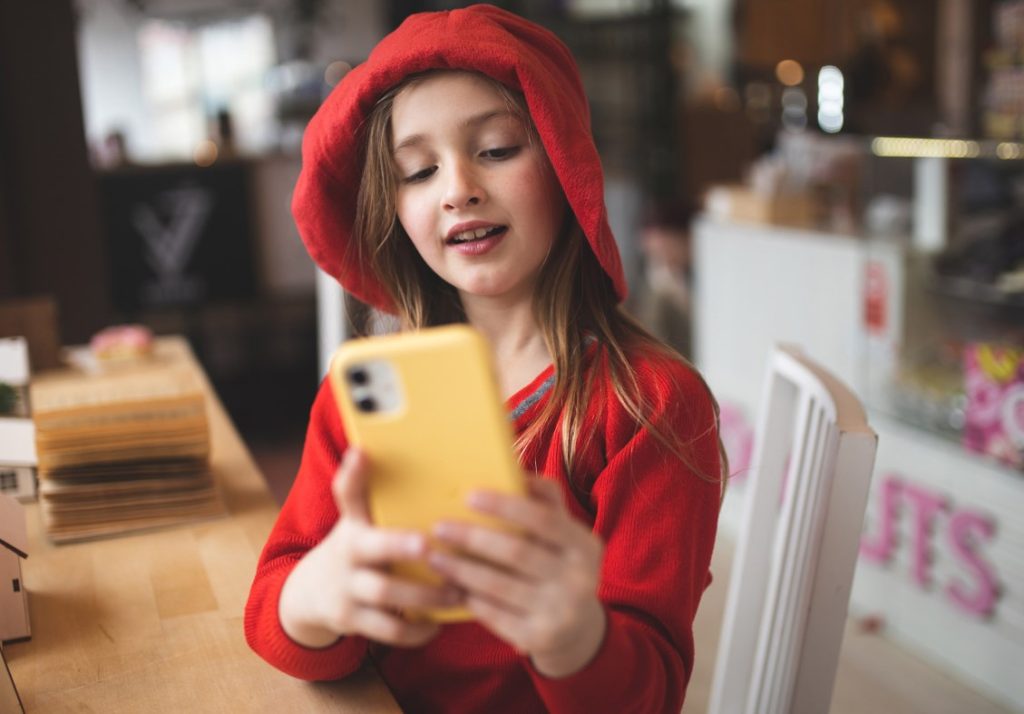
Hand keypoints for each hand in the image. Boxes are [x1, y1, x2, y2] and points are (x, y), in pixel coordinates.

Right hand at [278, 449, 460, 648]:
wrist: (309, 593)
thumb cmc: (352, 546)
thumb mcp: (353, 518)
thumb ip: (364, 489)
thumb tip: (368, 447)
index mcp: (353, 523)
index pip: (346, 493)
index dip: (353, 474)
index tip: (362, 453)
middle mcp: (347, 554)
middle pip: (372, 548)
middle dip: (399, 545)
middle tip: (430, 545)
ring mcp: (347, 589)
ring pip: (385, 593)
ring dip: (425, 595)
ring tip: (458, 592)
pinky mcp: (352, 622)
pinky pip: (388, 631)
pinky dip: (416, 631)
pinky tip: (438, 624)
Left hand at [428, 477, 606, 677]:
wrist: (577, 628)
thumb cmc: (560, 565)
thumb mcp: (565, 535)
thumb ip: (545, 502)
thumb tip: (513, 468)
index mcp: (585, 545)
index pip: (543, 519)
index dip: (505, 506)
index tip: (469, 495)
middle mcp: (579, 579)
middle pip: (516, 552)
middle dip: (473, 538)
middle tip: (439, 526)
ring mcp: (560, 612)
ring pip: (498, 585)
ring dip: (460, 569)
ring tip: (434, 556)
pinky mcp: (538, 638)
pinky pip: (493, 613)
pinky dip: (467, 597)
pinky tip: (447, 585)